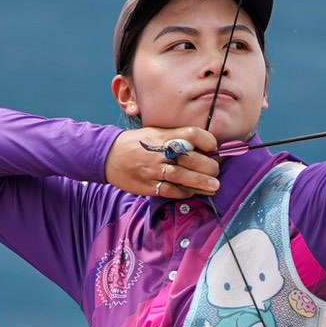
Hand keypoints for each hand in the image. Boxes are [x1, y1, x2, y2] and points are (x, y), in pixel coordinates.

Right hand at [107, 127, 221, 198]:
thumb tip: (203, 148)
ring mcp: (153, 170)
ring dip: (201, 183)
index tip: (213, 147)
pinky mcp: (148, 185)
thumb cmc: (138, 144)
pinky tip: (192, 192)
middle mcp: (160, 152)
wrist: (109, 156)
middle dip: (208, 166)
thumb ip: (177, 139)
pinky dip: (184, 192)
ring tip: (214, 187)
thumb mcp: (156, 134)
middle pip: (190, 158)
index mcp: (164, 136)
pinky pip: (170, 191)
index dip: (207, 140)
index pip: (191, 134)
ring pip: (182, 176)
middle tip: (216, 172)